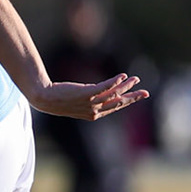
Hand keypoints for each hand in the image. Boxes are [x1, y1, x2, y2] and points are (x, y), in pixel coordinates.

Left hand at [29, 74, 147, 120]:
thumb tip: (103, 91)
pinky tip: (122, 76)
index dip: (127, 101)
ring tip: (135, 78)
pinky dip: (114, 82)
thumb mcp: (78, 102)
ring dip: (126, 86)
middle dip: (133, 97)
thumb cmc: (59, 100)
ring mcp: (90, 102)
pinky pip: (104, 87)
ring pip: (113, 94)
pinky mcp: (86, 93)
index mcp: (94, 114)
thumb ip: (92, 98)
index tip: (138, 96)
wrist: (45, 99)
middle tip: (146, 92)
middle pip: (118, 103)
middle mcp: (94, 110)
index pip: (115, 107)